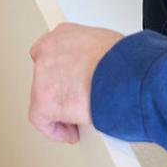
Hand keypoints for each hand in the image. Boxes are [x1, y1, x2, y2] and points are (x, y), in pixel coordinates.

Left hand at [28, 21, 123, 142]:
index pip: (51, 51)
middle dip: (59, 89)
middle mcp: (49, 52)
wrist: (124, 74)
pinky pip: (41, 120)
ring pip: (43, 97)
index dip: (60, 70)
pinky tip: (71, 133)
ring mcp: (43, 75)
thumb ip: (93, 54)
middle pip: (45, 75)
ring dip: (59, 109)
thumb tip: (101, 67)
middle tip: (75, 101)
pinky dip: (56, 130)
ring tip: (77, 118)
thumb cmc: (124, 61)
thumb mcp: (107, 45)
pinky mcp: (43, 100)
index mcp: (64, 33)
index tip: (71, 80)